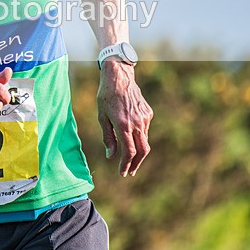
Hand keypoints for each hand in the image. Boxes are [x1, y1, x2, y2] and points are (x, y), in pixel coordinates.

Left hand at [97, 60, 152, 176]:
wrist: (119, 76)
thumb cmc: (106, 96)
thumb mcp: (102, 117)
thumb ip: (108, 137)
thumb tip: (111, 156)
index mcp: (124, 125)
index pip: (129, 152)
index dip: (126, 165)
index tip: (123, 173)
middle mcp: (137, 123)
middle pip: (142, 151)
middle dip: (136, 164)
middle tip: (130, 172)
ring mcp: (144, 118)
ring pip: (144, 140)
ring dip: (138, 151)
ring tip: (129, 157)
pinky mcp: (148, 113)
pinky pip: (144, 129)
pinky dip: (139, 136)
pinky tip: (131, 135)